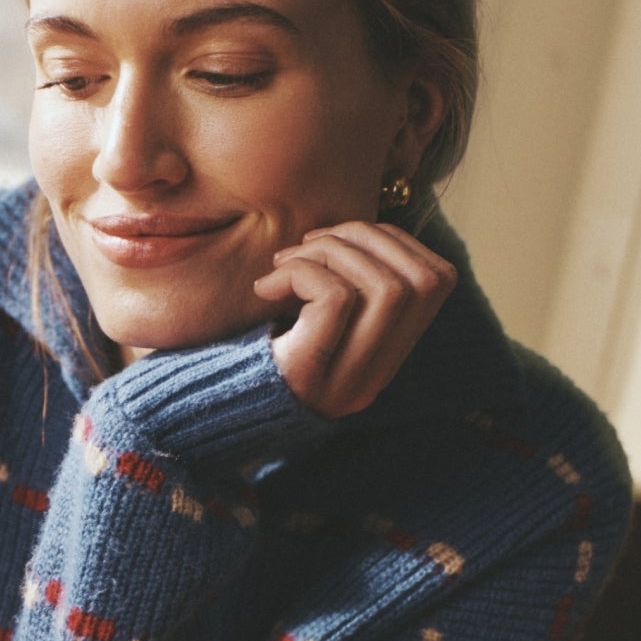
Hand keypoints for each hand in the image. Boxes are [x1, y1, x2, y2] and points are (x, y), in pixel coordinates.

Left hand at [255, 221, 456, 418]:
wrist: (201, 409)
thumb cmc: (251, 351)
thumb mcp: (309, 317)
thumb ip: (345, 284)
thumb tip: (360, 231)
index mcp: (383, 359)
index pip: (438, 282)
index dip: (399, 240)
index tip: (344, 238)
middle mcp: (373, 377)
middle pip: (419, 282)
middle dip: (366, 237)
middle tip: (310, 241)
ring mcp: (345, 382)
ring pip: (385, 287)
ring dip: (332, 251)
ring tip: (285, 261)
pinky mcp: (308, 374)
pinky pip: (336, 298)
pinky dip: (303, 272)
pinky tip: (267, 287)